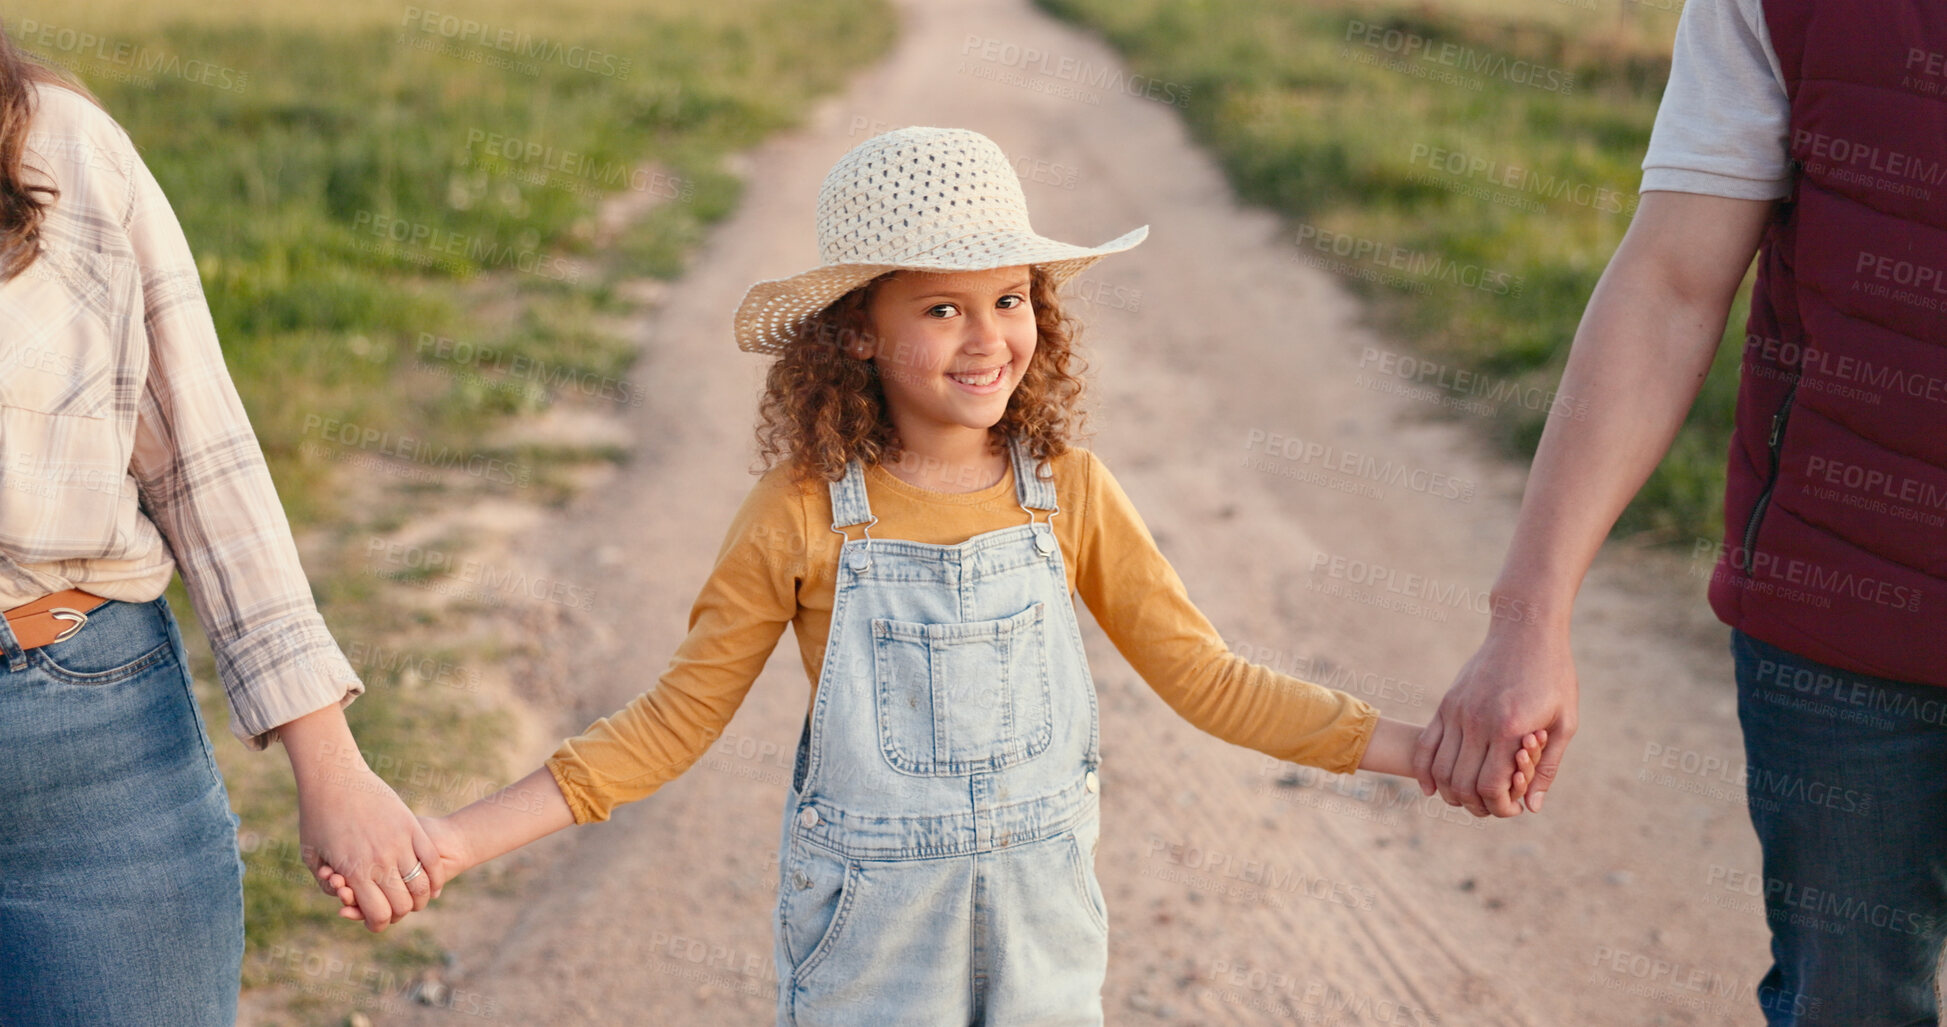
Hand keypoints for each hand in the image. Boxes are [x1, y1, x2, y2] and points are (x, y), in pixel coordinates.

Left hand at [293, 758, 445, 932]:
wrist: (335, 777)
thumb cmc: (317, 816)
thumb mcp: (311, 855)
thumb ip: (327, 883)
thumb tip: (345, 899)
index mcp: (353, 871)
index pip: (378, 914)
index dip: (378, 924)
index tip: (376, 921)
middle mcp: (379, 861)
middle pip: (402, 905)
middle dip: (399, 913)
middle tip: (394, 908)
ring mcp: (399, 843)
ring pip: (422, 885)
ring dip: (420, 897)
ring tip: (414, 896)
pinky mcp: (412, 827)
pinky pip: (432, 860)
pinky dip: (435, 877)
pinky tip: (431, 881)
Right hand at [1413, 620, 1576, 816]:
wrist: (1525, 629)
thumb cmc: (1553, 675)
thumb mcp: (1565, 722)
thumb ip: (1547, 766)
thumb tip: (1532, 806)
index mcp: (1509, 728)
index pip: (1490, 786)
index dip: (1499, 807)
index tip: (1513, 808)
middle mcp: (1477, 721)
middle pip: (1460, 783)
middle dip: (1476, 806)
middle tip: (1492, 807)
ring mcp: (1456, 711)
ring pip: (1439, 769)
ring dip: (1450, 794)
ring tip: (1468, 799)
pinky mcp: (1446, 703)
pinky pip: (1426, 745)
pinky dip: (1425, 772)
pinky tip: (1431, 787)